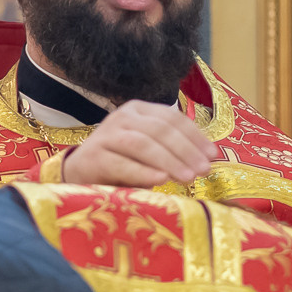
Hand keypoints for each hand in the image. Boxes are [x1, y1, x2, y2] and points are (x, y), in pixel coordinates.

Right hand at [60, 99, 218, 186]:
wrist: (78, 172)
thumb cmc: (121, 162)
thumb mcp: (149, 150)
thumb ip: (172, 149)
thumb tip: (206, 159)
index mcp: (139, 110)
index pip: (172, 118)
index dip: (195, 136)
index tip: (212, 155)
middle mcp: (122, 117)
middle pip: (160, 130)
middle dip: (186, 150)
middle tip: (203, 170)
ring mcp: (105, 136)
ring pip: (142, 144)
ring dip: (168, 161)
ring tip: (188, 178)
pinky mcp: (93, 157)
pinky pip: (121, 164)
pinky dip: (143, 172)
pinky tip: (160, 181)